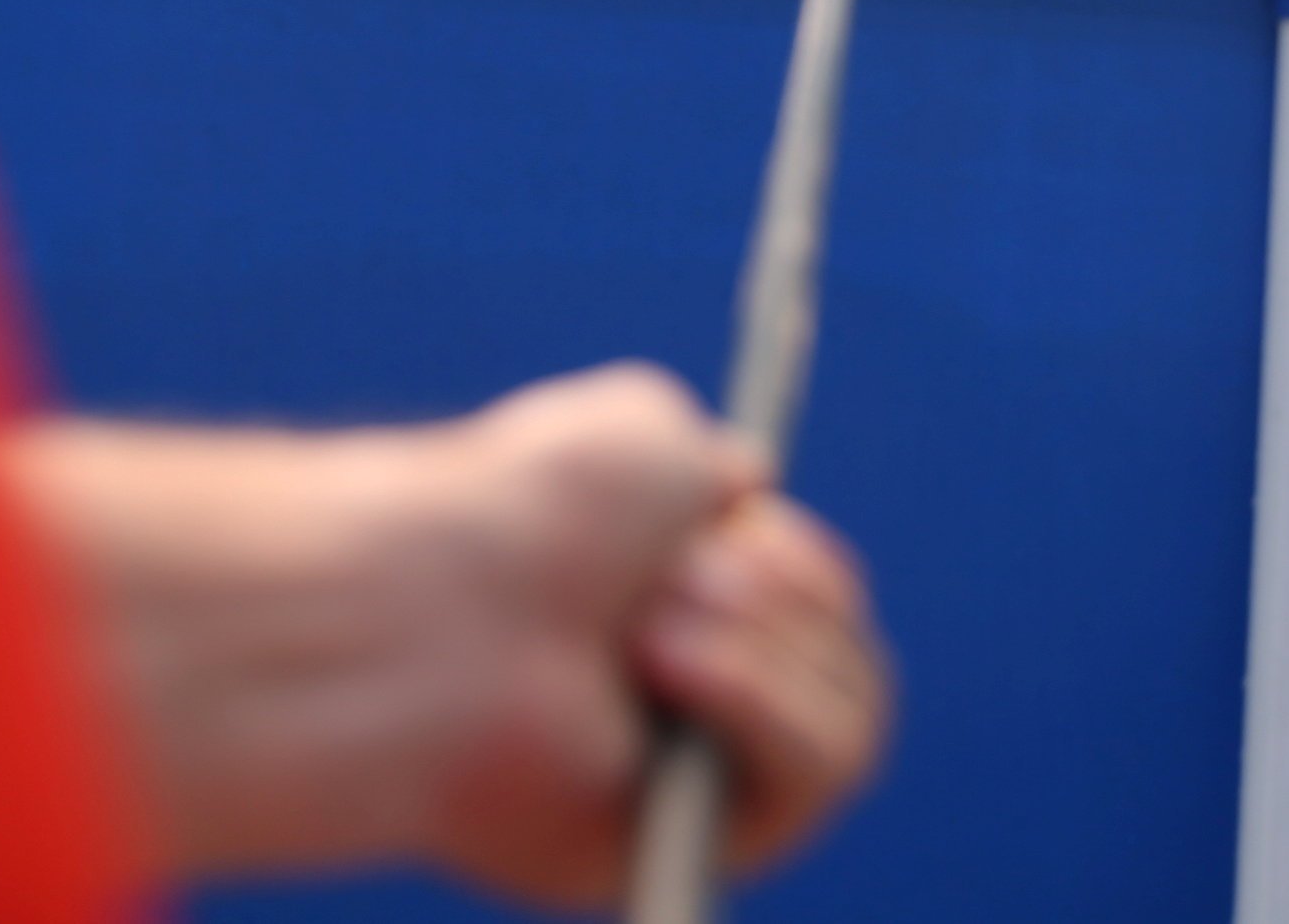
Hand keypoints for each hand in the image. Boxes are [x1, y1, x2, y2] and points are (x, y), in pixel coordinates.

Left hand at [0, 363, 892, 907]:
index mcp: (673, 613)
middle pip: (845, 657)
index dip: (793, 557)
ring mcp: (692, 786)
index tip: (729, 509)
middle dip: (782, 593)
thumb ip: (706, 465)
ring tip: (651, 628)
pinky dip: (765, 705)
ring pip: (851, 718)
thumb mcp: (644, 440)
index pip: (812, 601)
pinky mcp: (685, 848)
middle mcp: (688, 708)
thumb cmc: (527, 515)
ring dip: (769, 646)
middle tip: (676, 575)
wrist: (438, 608)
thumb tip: (746, 488)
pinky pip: (816, 774)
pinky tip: (672, 667)